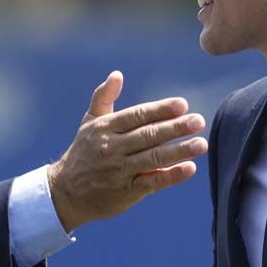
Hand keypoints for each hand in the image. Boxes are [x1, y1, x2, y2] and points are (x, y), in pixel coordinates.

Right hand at [47, 71, 207, 230]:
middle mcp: (112, 147)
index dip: (160, 110)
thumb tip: (117, 74)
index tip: (182, 105)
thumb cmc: (83, 152)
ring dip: (179, 151)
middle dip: (175, 128)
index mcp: (105, 128)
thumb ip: (103, 97)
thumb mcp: (89, 122)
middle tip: (198, 121)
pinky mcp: (126, 191)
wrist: (65, 193)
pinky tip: (189, 168)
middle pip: (148, 135)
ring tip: (201, 144)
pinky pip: (152, 182)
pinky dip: (171, 176)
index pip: (137, 115)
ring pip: (153, 158)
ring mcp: (119, 170)